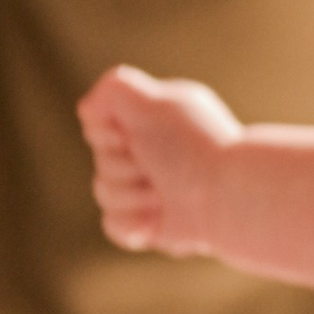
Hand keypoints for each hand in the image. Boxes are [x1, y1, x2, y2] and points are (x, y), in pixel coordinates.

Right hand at [78, 64, 240, 255]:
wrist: (226, 198)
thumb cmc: (191, 148)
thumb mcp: (151, 101)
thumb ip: (111, 89)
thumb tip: (86, 111)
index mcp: (154, 120)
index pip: (99, 124)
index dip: (109, 133)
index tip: (135, 134)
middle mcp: (151, 152)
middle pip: (101, 160)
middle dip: (123, 167)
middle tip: (157, 168)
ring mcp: (151, 189)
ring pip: (104, 193)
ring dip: (132, 196)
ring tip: (164, 196)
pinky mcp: (151, 223)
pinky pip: (113, 224)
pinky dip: (132, 224)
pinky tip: (155, 220)